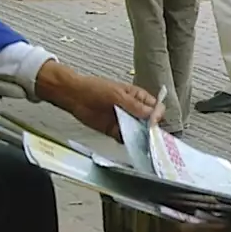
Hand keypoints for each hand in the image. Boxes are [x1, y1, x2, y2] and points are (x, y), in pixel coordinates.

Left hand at [36, 60, 161, 139]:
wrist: (74, 96)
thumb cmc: (94, 88)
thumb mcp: (117, 95)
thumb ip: (134, 105)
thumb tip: (151, 114)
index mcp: (137, 96)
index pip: (155, 107)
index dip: (156, 115)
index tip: (151, 122)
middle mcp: (133, 109)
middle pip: (149, 121)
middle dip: (150, 129)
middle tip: (147, 135)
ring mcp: (124, 120)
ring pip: (138, 131)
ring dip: (140, 137)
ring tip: (139, 141)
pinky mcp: (115, 130)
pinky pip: (126, 138)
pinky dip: (128, 142)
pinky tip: (128, 143)